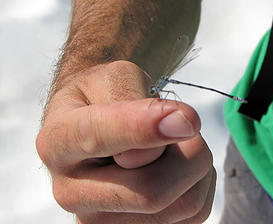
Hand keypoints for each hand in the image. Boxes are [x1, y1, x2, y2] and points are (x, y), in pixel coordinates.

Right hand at [36, 61, 215, 223]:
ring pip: (181, 206)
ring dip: (195, 166)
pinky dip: (199, 184)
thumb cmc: (105, 97)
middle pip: (150, 191)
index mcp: (57, 143)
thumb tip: (180, 126)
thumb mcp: (114, 78)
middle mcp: (71, 192)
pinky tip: (178, 167)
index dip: (143, 128)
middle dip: (188, 152)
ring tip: (176, 146)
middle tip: (185, 126)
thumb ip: (139, 100)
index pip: (96, 139)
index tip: (186, 119)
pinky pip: (193, 215)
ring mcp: (100, 219)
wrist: (96, 120)